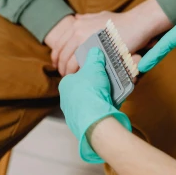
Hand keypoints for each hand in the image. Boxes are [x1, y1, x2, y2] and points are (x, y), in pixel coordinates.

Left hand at [47, 0, 170, 75]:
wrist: (136, 24)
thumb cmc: (121, 22)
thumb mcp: (100, 16)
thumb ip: (86, 18)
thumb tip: (76, 19)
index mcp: (77, 24)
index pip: (59, 43)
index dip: (56, 55)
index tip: (57, 63)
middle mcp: (77, 31)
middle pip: (61, 53)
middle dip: (60, 66)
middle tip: (63, 74)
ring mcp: (84, 40)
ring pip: (68, 61)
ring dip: (67, 71)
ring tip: (71, 78)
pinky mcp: (92, 50)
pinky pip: (78, 65)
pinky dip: (77, 72)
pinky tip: (80, 77)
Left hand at [59, 48, 131, 163]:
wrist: (94, 118)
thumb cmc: (90, 90)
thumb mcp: (94, 67)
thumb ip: (94, 58)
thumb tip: (94, 51)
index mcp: (65, 84)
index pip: (75, 75)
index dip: (87, 72)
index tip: (97, 71)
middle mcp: (65, 100)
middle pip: (82, 89)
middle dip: (95, 86)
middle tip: (106, 82)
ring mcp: (73, 113)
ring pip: (88, 102)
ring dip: (98, 98)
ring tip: (110, 94)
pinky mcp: (82, 124)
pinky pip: (93, 113)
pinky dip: (100, 109)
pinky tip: (109, 106)